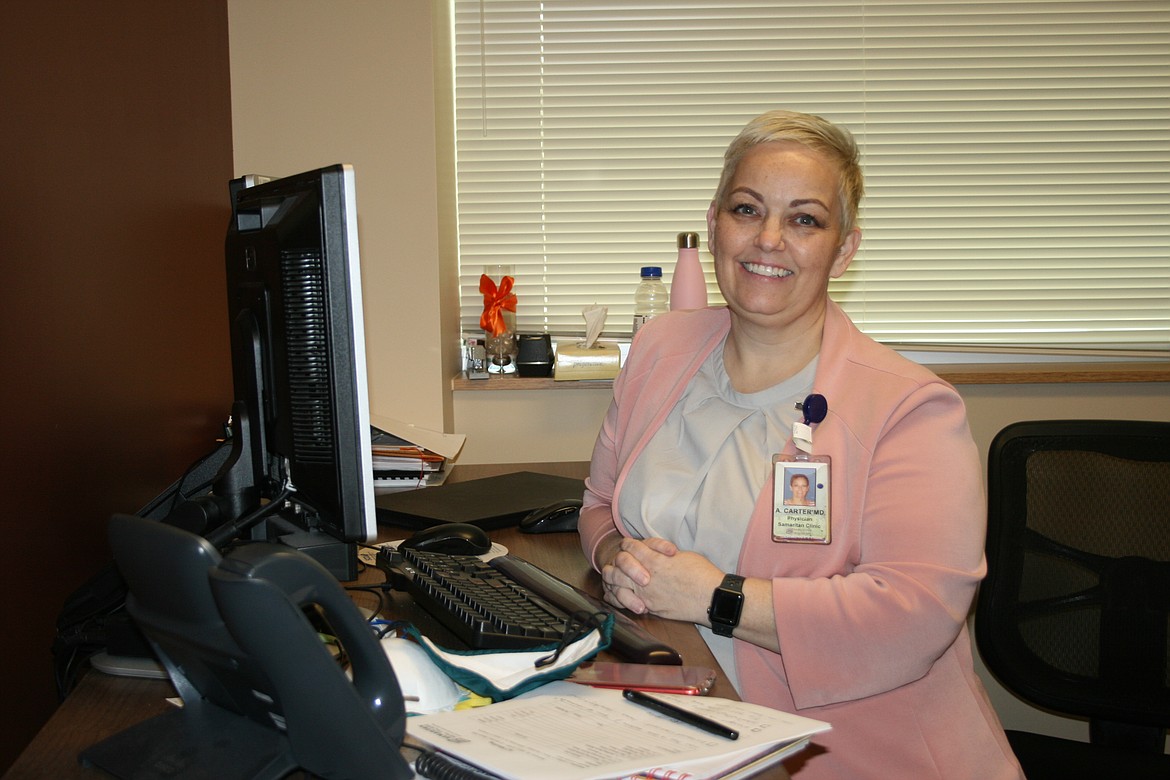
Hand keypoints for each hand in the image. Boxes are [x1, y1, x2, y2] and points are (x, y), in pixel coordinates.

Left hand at [600, 536, 720, 622]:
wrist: (712, 598)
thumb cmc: (702, 574)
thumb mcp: (683, 555)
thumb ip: (663, 555)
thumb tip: (656, 554)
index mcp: (655, 560)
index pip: (631, 547)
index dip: (628, 544)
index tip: (628, 544)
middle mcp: (647, 577)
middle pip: (619, 564)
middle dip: (617, 560)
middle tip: (619, 560)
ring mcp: (646, 595)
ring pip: (617, 585)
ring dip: (614, 578)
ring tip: (614, 576)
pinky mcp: (651, 608)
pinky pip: (625, 603)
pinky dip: (617, 597)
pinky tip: (615, 594)